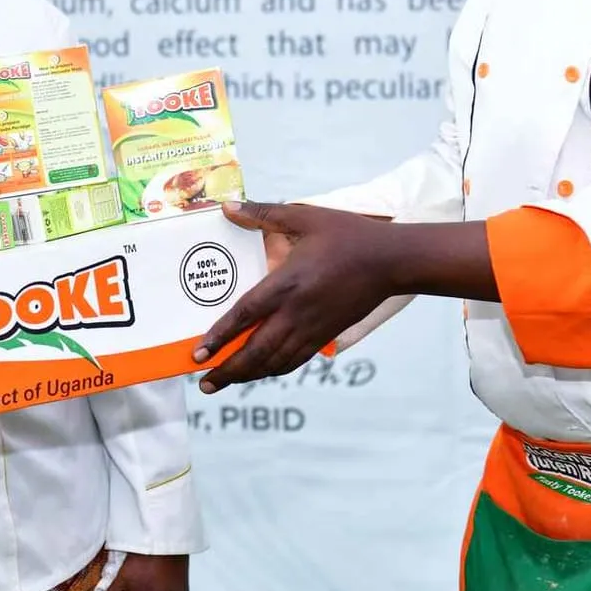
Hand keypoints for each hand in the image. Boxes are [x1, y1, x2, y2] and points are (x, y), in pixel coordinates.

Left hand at [192, 202, 396, 392]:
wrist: (391, 261)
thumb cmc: (347, 235)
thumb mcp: (304, 216)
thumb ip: (263, 214)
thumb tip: (227, 207)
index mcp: (288, 283)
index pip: (246, 315)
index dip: (220, 336)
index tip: (199, 353)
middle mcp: (297, 312)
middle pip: (257, 351)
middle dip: (228, 370)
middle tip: (205, 383)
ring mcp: (313, 327)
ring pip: (275, 362)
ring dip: (248, 375)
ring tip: (224, 382)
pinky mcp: (326, 334)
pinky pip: (296, 359)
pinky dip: (274, 369)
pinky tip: (262, 371)